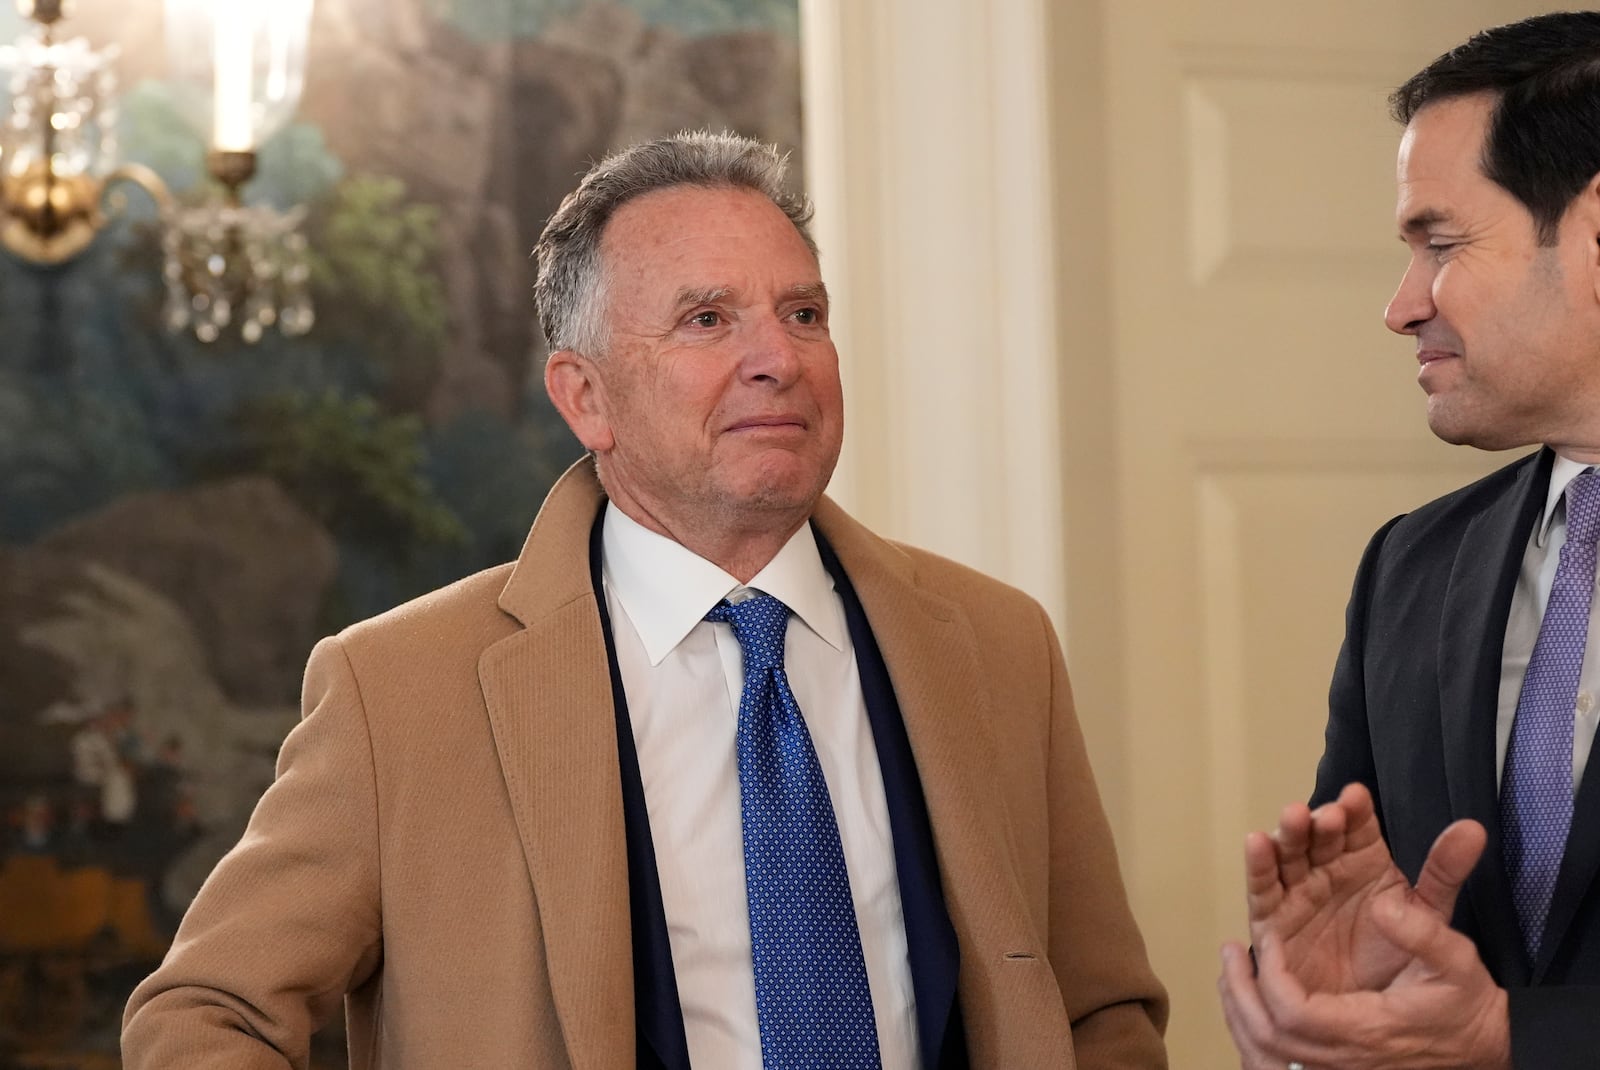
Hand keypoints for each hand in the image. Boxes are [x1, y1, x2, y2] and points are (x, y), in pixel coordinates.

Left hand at [1219, 889, 1510, 1069]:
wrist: (1483, 1045)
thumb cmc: (1465, 1004)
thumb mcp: (1456, 960)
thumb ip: (1422, 932)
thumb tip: (1384, 904)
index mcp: (1367, 1030)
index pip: (1296, 1014)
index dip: (1272, 976)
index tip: (1268, 939)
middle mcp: (1345, 1057)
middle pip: (1269, 1038)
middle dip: (1241, 993)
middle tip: (1230, 951)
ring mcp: (1337, 1067)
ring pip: (1266, 1053)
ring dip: (1240, 1009)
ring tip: (1230, 968)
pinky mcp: (1335, 1066)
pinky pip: (1276, 1061)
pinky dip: (1252, 1029)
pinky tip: (1246, 999)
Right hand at [1244, 782, 1482, 992]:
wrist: (1390, 1023)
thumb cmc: (1407, 968)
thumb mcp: (1431, 915)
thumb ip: (1445, 872)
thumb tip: (1473, 829)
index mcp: (1365, 865)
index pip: (1356, 828)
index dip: (1355, 811)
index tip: (1357, 797)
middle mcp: (1328, 873)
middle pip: (1317, 837)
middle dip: (1319, 820)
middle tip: (1329, 814)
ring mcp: (1299, 894)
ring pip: (1288, 856)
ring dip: (1288, 835)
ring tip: (1294, 819)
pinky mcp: (1273, 922)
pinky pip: (1262, 890)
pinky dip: (1258, 865)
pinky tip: (1259, 842)